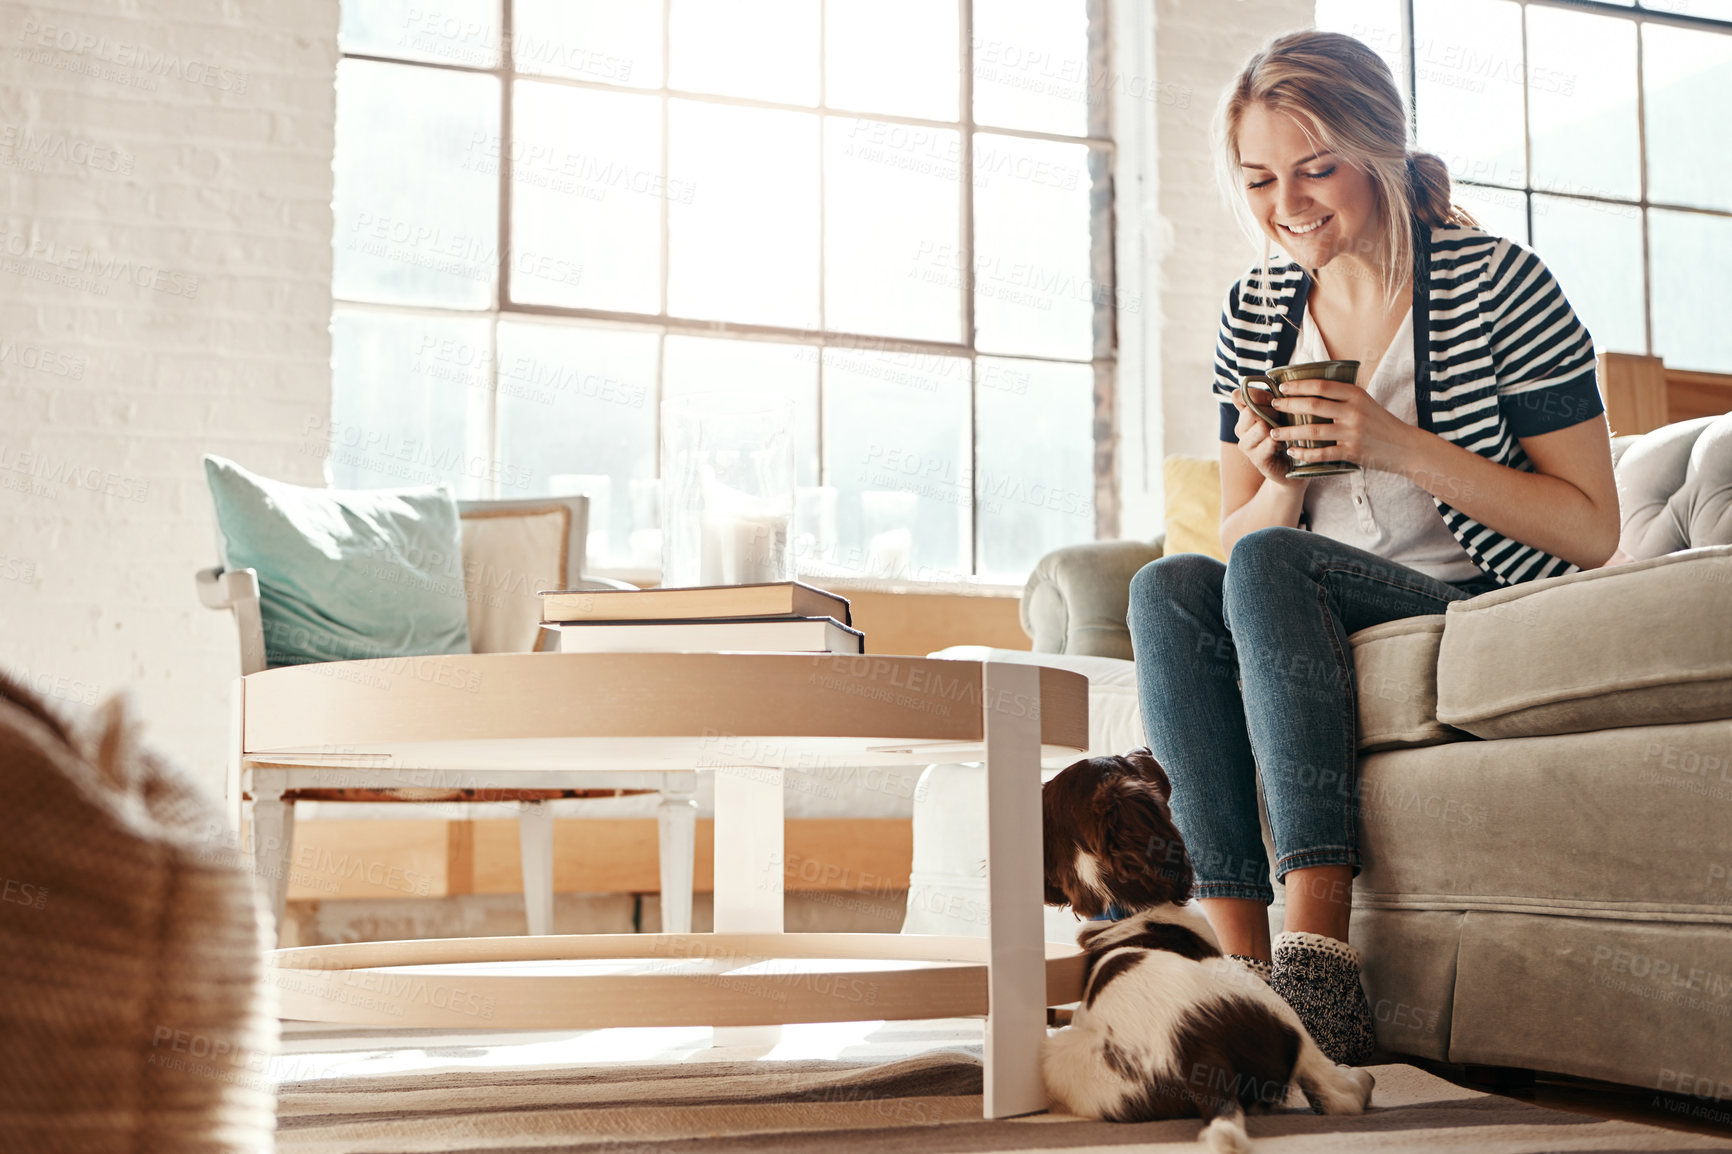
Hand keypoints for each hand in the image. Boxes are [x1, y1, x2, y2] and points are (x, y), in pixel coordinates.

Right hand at [1232, 388, 1306, 487]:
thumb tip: (1272, 379)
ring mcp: (1247, 446)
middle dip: (1272, 410)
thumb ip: (1273, 397)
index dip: (1257, 394)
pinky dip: (1281, 442)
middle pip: (1251, 410)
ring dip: (1277, 427)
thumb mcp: (1282, 411)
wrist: (1294, 467)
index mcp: (1244, 415)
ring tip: (1286, 432)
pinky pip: (1268, 443)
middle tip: (1284, 418)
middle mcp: (1241, 429)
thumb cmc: (1289, 434)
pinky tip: (1287, 445)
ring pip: (1260, 426)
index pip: (1239, 396)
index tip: (1273, 398)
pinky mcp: (1257, 460)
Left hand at [1268, 379, 1417, 472]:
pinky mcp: (1352, 452)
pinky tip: (1292, 452)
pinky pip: (1321, 453)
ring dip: (1290, 432)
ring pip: (1313, 430)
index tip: (1282, 387)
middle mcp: (1353, 412)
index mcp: (1356, 395)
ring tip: (1274, 433)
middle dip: (1288, 405)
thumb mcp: (1365, 402)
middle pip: (1313, 405)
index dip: (1299, 386)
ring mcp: (1352, 433)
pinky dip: (1304, 453)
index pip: (1322, 386)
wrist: (1404, 446)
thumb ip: (1343, 396)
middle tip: (1273, 406)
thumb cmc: (1381, 423)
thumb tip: (1313, 388)